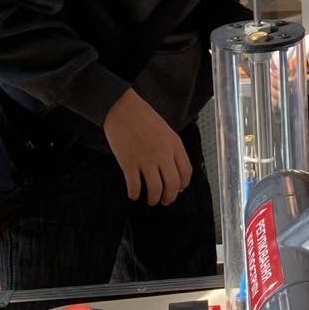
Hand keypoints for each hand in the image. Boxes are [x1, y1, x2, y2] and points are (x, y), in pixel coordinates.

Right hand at [103, 88, 193, 205]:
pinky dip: (135, 194)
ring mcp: (146, 160)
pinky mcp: (129, 163)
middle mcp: (163, 154)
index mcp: (174, 145)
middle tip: (165, 201)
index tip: (178, 190)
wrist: (122, 108)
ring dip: (153, 199)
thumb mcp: (165, 130)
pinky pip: (135, 186)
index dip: (183, 185)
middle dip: (170, 197)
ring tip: (150, 201)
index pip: (186, 172)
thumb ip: (171, 148)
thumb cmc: (143, 117)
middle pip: (172, 184)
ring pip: (155, 189)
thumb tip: (172, 169)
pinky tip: (134, 195)